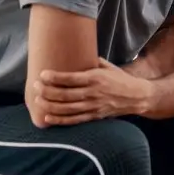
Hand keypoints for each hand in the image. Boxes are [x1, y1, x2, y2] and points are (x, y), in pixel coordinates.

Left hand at [34, 58, 153, 125]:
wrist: (137, 97)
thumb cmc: (121, 79)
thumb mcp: (108, 67)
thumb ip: (92, 62)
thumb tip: (76, 54)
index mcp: (96, 78)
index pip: (70, 78)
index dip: (54, 77)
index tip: (42, 74)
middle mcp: (93, 93)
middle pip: (64, 94)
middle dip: (46, 90)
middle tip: (35, 86)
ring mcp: (93, 106)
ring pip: (66, 108)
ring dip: (49, 105)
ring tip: (38, 100)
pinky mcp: (94, 116)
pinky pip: (74, 120)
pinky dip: (59, 120)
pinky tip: (47, 118)